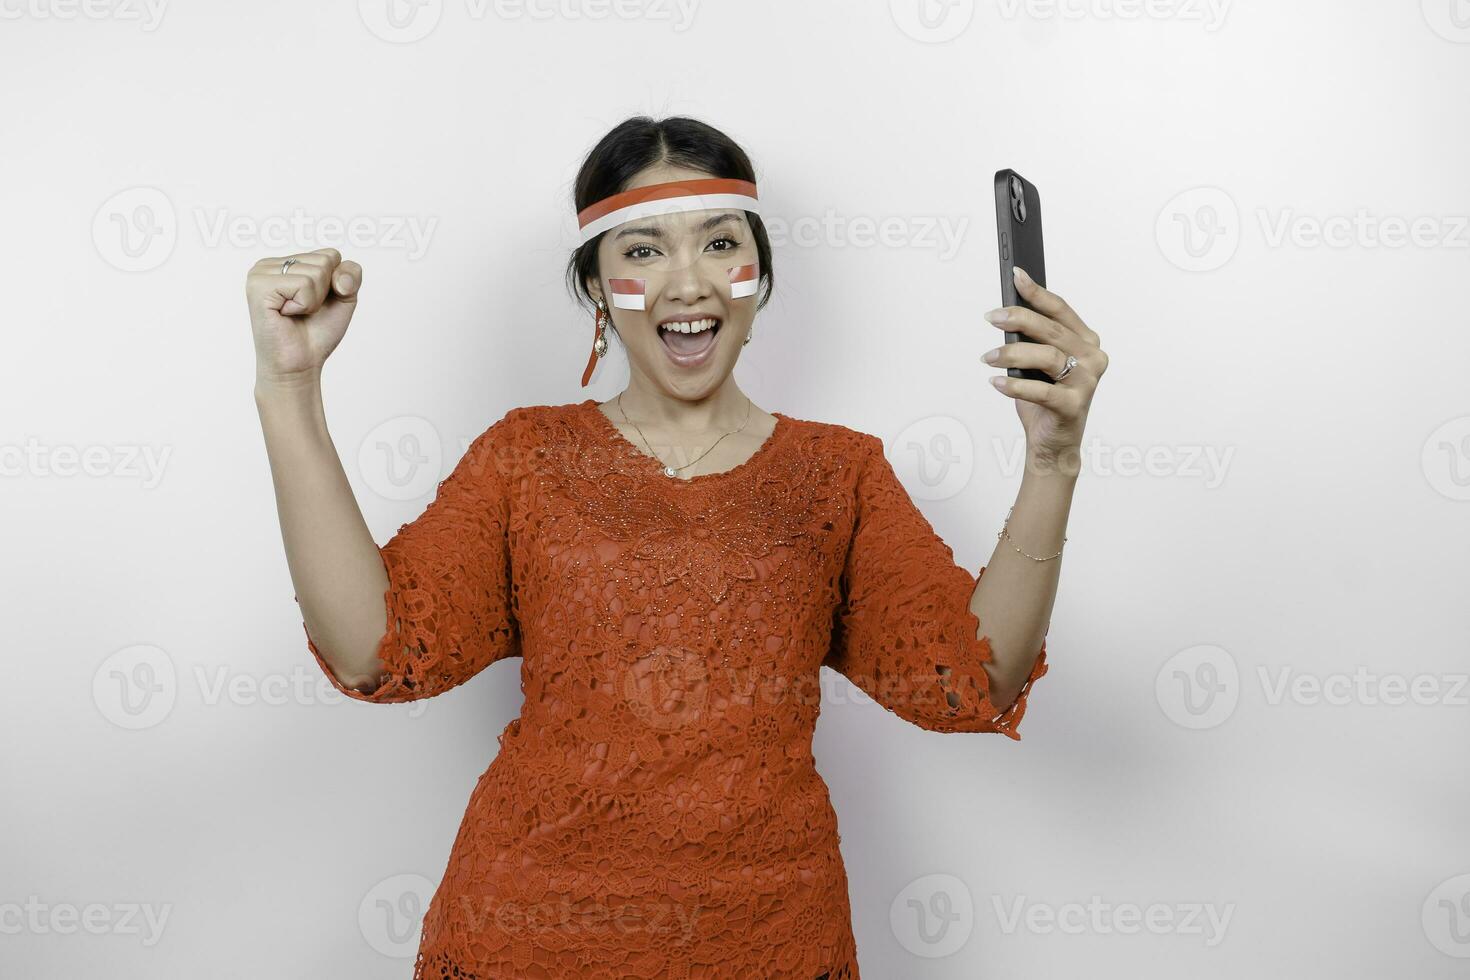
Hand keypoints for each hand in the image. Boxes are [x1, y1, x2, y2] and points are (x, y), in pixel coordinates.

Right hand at [246, 248, 362, 386]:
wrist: (300, 363)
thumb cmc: (317, 332)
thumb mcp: (345, 298)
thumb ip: (351, 274)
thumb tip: (339, 277)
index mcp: (286, 262)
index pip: (331, 254)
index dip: (335, 283)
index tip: (316, 303)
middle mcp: (269, 263)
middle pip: (325, 260)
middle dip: (325, 292)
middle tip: (304, 311)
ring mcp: (260, 273)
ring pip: (316, 272)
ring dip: (314, 301)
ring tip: (295, 313)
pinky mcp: (258, 286)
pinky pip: (303, 284)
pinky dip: (304, 305)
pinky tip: (286, 314)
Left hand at [981, 266, 1106, 468]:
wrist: (1053, 444)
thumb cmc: (1044, 400)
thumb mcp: (1038, 365)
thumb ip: (1032, 340)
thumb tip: (1006, 314)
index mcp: (1087, 342)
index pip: (1061, 310)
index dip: (1037, 292)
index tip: (1016, 276)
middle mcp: (1093, 359)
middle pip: (1052, 330)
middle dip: (1019, 318)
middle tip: (991, 317)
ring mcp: (1087, 383)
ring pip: (1048, 356)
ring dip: (1013, 353)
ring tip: (988, 357)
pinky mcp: (1074, 407)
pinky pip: (1042, 391)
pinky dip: (1015, 385)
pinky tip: (996, 382)